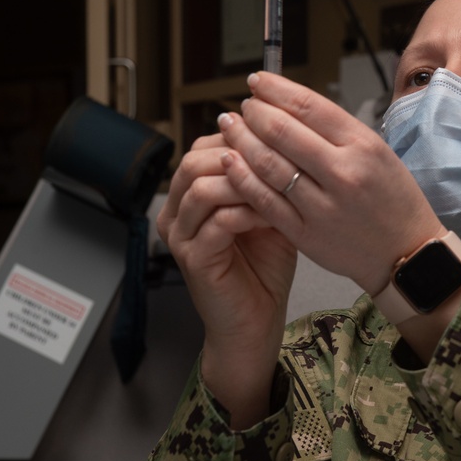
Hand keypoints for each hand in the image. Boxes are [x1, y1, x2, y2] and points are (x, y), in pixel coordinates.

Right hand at [158, 132, 296, 425]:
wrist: (256, 323)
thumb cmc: (264, 268)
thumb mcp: (269, 212)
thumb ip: (267, 178)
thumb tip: (284, 136)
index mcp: (189, 196)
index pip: (205, 148)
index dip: (242, 139)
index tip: (280, 139)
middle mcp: (176, 212)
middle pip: (196, 160)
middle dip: (241, 155)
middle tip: (280, 158)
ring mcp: (179, 236)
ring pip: (202, 187)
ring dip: (246, 182)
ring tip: (280, 185)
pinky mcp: (192, 259)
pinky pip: (218, 221)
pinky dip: (249, 212)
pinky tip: (275, 215)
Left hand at [216, 72, 445, 296]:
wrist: (406, 253)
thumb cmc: (392, 199)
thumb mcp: (378, 153)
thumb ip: (337, 131)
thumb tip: (290, 104)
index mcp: (363, 146)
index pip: (309, 106)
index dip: (275, 89)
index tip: (257, 80)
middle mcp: (343, 173)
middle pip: (282, 131)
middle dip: (254, 112)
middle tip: (243, 106)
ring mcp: (323, 206)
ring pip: (268, 164)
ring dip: (241, 140)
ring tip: (230, 127)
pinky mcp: (306, 234)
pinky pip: (264, 200)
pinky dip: (242, 177)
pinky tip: (230, 161)